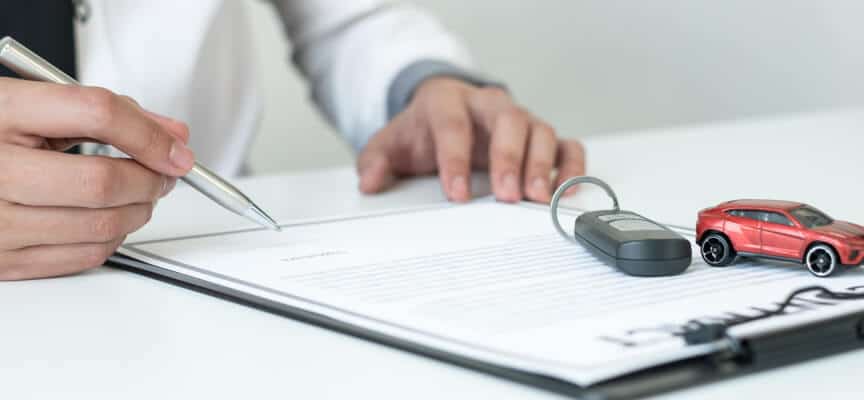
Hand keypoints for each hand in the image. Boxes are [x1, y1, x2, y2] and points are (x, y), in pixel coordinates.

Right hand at [0, 78, 193, 279]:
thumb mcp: (33, 104)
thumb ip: (107, 113)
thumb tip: (172, 135)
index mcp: (1, 114)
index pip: (98, 113)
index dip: (150, 133)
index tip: (177, 148)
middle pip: (102, 181)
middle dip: (151, 179)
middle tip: (162, 173)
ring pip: (102, 225)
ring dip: (140, 210)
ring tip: (140, 194)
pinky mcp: (1, 259)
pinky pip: (84, 256)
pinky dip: (114, 238)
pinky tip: (109, 219)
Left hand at [357, 77, 584, 202]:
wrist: (446, 111)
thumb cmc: (423, 131)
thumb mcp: (391, 143)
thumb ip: (376, 161)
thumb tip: (369, 183)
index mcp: (449, 103)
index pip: (453, 125)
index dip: (455, 159)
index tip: (456, 193)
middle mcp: (489, 106)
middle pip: (507, 121)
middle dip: (508, 158)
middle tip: (506, 195)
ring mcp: (519, 120)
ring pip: (540, 131)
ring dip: (542, 165)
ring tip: (537, 198)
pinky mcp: (539, 137)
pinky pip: (566, 145)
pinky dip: (571, 166)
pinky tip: (564, 193)